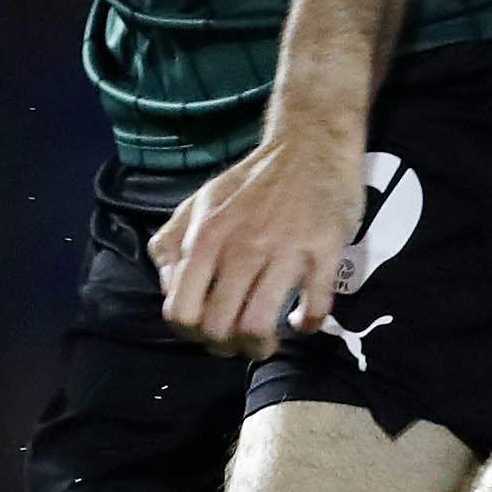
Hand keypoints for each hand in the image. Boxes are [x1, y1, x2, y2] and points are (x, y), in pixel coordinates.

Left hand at [150, 127, 368, 358]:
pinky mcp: (323, 254)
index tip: (205, 331)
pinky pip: (313, 309)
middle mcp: (241, 248)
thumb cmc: (254, 179)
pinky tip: (301, 320)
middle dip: (225, 347)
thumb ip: (173, 242)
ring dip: (259, 347)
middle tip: (236, 342)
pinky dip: (306, 326)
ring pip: (258, 327)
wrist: (311, 143)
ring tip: (265, 341)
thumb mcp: (201, 201)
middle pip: (218, 329)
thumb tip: (168, 287)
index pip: (181, 311)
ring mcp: (284, 252)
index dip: (189, 334)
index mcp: (206, 238)